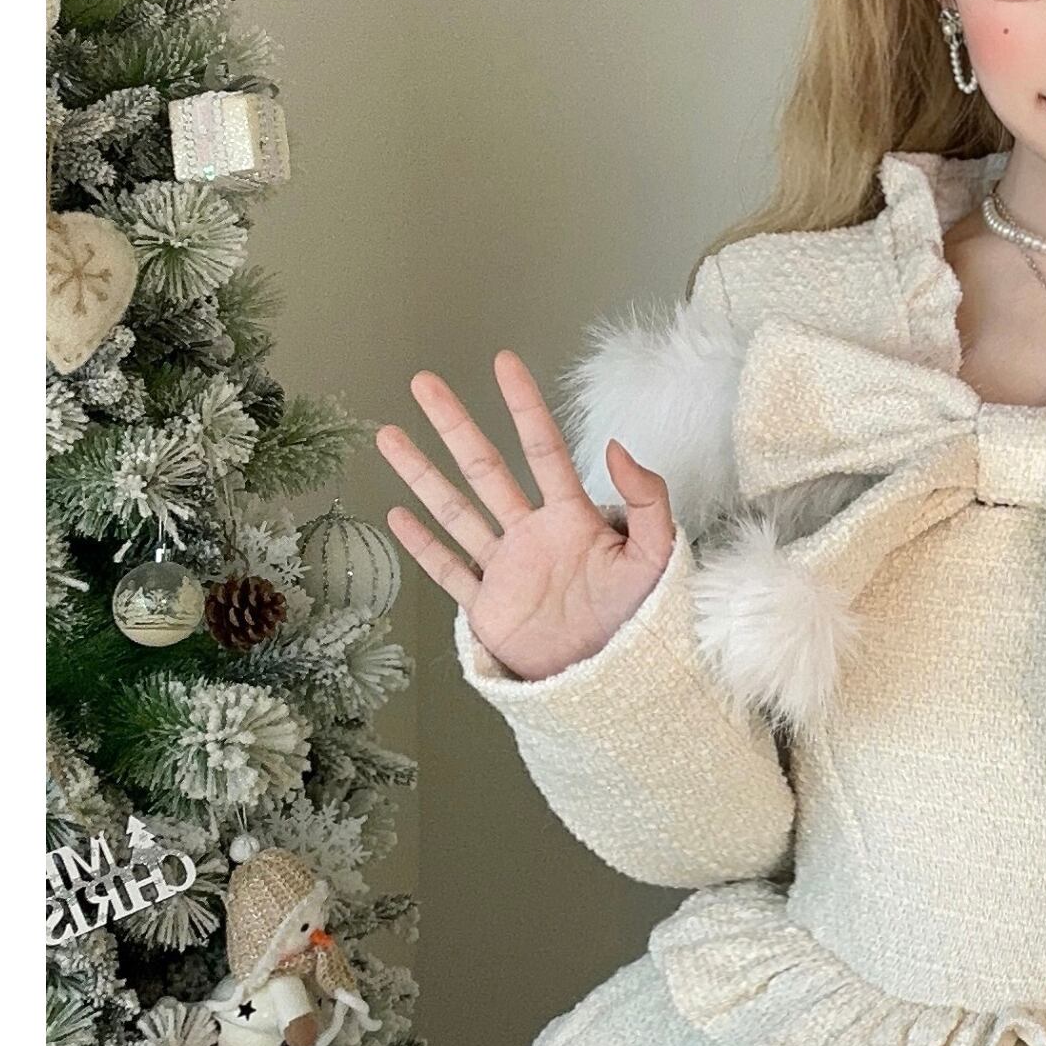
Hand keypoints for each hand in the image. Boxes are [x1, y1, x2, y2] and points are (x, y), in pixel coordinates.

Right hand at [376, 350, 672, 680]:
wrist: (618, 682)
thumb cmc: (643, 622)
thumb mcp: (655, 557)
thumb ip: (646, 501)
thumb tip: (616, 446)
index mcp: (572, 519)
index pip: (543, 449)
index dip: (524, 406)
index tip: (503, 362)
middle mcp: (533, 535)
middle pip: (485, 468)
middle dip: (454, 424)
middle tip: (425, 383)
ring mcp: (507, 569)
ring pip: (456, 510)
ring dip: (422, 474)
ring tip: (390, 435)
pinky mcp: (489, 608)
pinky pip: (451, 569)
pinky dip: (423, 545)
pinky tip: (397, 515)